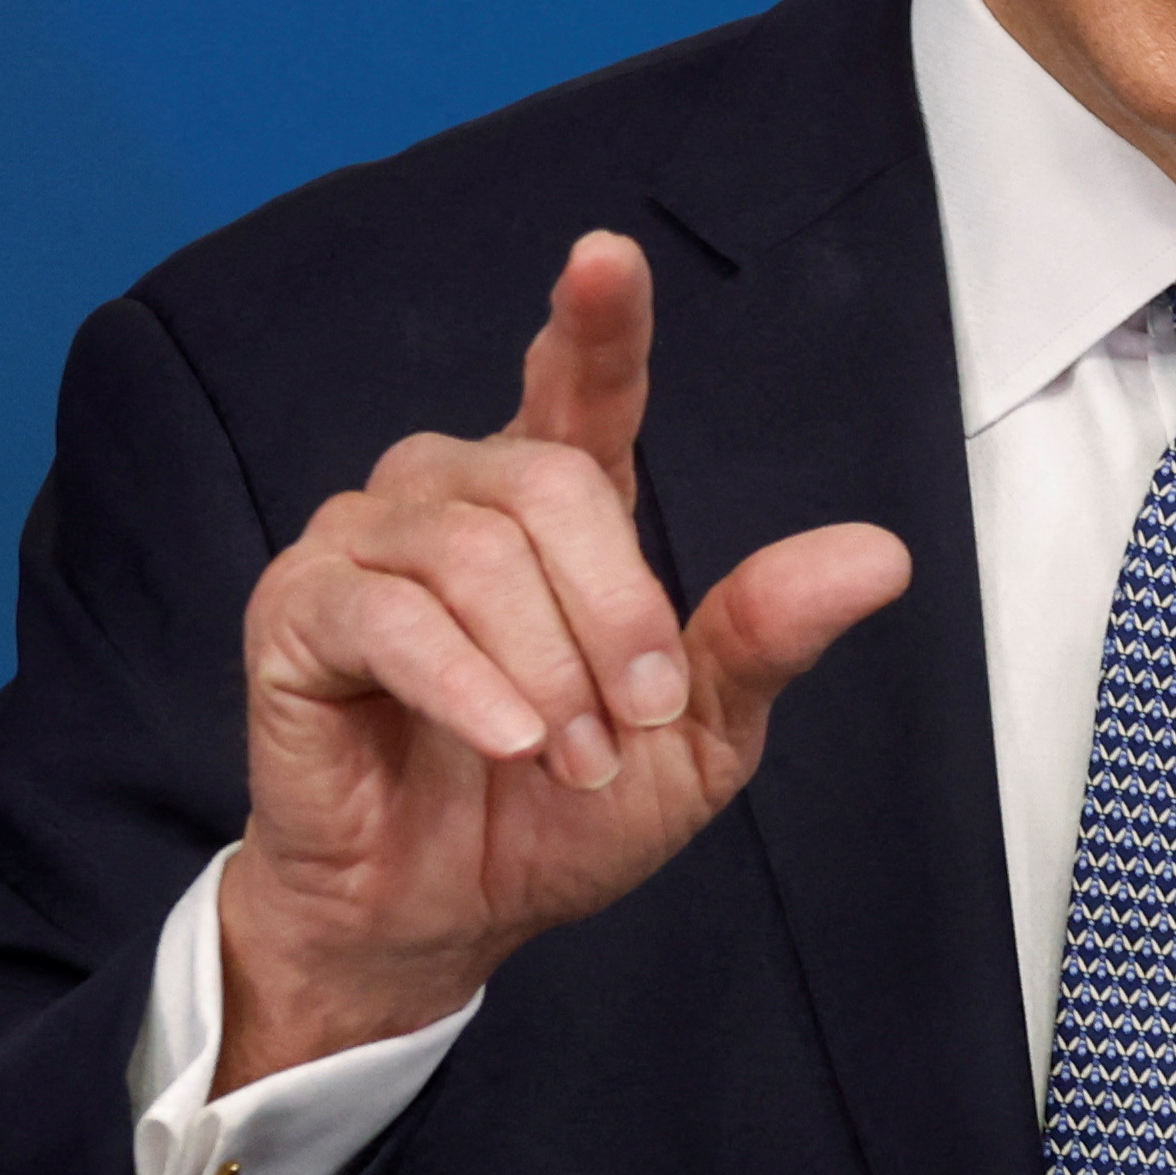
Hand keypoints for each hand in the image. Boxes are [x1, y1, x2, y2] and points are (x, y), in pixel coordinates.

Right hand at [221, 231, 909, 1086]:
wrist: (446, 914)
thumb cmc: (561, 808)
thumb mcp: (698, 735)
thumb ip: (765, 637)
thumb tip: (881, 555)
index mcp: (557, 504)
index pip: (582, 387)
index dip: (597, 322)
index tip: (606, 260)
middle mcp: (453, 496)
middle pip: (550, 483)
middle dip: (617, 612)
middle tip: (638, 718)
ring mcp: (362, 544)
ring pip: (474, 551)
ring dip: (546, 670)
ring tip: (566, 756)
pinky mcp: (295, 611)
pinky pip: (387, 615)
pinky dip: (466, 685)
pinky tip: (506, 741)